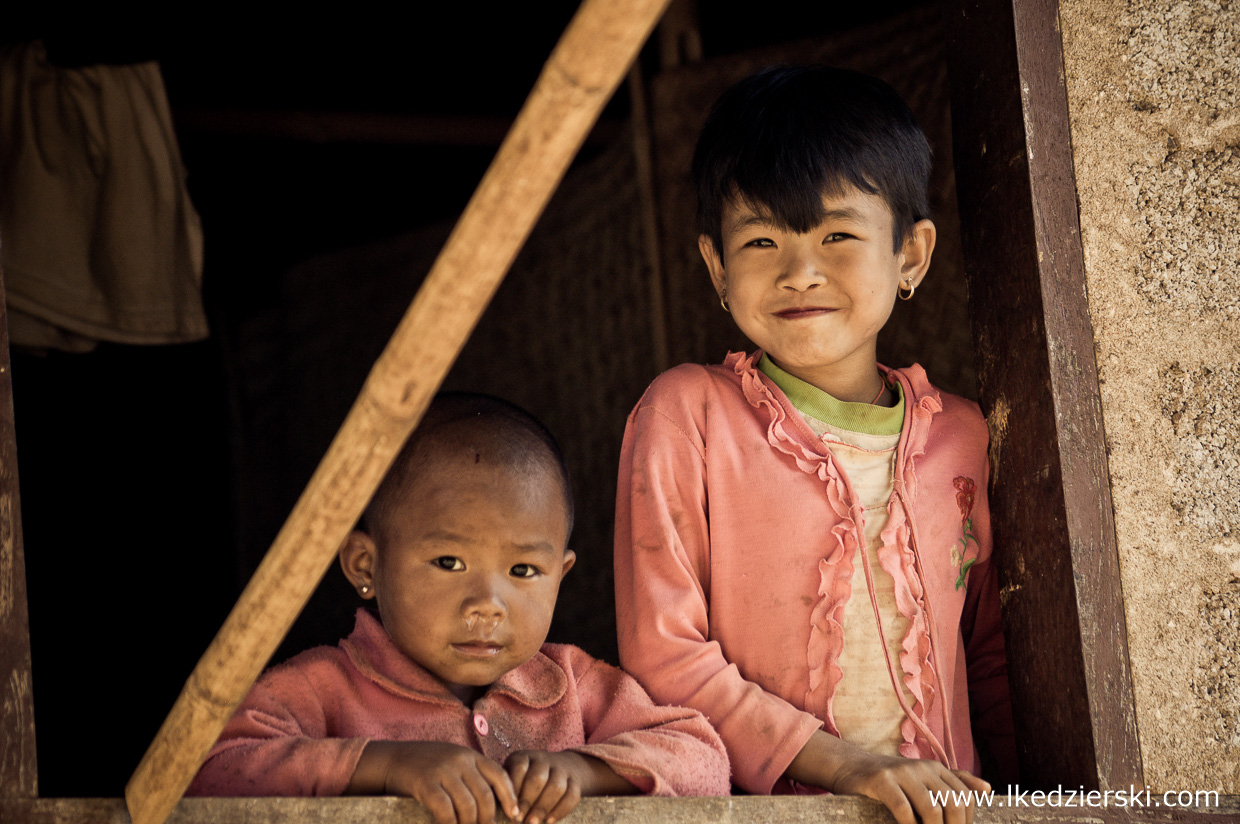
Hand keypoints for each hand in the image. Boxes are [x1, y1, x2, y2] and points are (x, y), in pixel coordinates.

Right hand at [347, 740, 519, 823]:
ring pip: (467, 805)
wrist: (392, 758)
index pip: (499, 775)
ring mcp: (442, 770)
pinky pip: (445, 809)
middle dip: (487, 818)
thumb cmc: (427, 766)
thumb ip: (472, 776)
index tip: (514, 815)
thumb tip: (492, 804)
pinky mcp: (425, 783)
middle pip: (485, 795)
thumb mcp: (454, 762)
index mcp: (470, 756)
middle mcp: (459, 760)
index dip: (510, 797)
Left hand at [505, 750, 630, 823]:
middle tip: (520, 819)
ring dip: (543, 807)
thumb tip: (492, 809)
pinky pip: (572, 795)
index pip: (519, 768)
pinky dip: (561, 810)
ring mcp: (561, 769)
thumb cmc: (526, 779)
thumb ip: (505, 789)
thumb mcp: (513, 776)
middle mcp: (543, 759)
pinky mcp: (575, 781)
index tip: (510, 810)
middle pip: (537, 778)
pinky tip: (550, 821)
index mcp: (524, 757)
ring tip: (533, 822)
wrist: (562, 767)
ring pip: (556, 786)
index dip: (514, 790)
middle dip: (528, 801)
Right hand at [831, 753, 989, 823]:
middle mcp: (922, 767)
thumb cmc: (891, 780)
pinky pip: (903, 810)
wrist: (851, 768)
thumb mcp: (924, 777)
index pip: (964, 797)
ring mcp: (901, 773)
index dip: (966, 822)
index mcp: (935, 768)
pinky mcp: (882, 781)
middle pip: (953, 803)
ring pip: (932, 809)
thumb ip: (955, 781)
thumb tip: (987, 790)